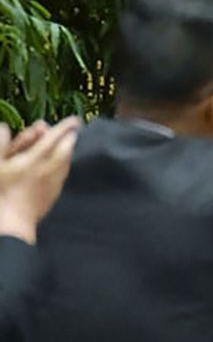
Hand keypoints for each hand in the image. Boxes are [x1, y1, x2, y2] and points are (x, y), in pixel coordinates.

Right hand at [0, 117, 78, 240]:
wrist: (11, 222)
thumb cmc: (0, 191)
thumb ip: (0, 144)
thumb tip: (5, 127)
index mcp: (33, 160)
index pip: (53, 139)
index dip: (64, 127)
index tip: (75, 119)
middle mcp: (47, 170)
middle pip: (65, 150)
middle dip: (70, 138)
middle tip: (75, 129)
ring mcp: (52, 183)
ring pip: (66, 162)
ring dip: (69, 150)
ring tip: (70, 143)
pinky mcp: (52, 194)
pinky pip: (63, 175)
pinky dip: (65, 165)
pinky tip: (64, 165)